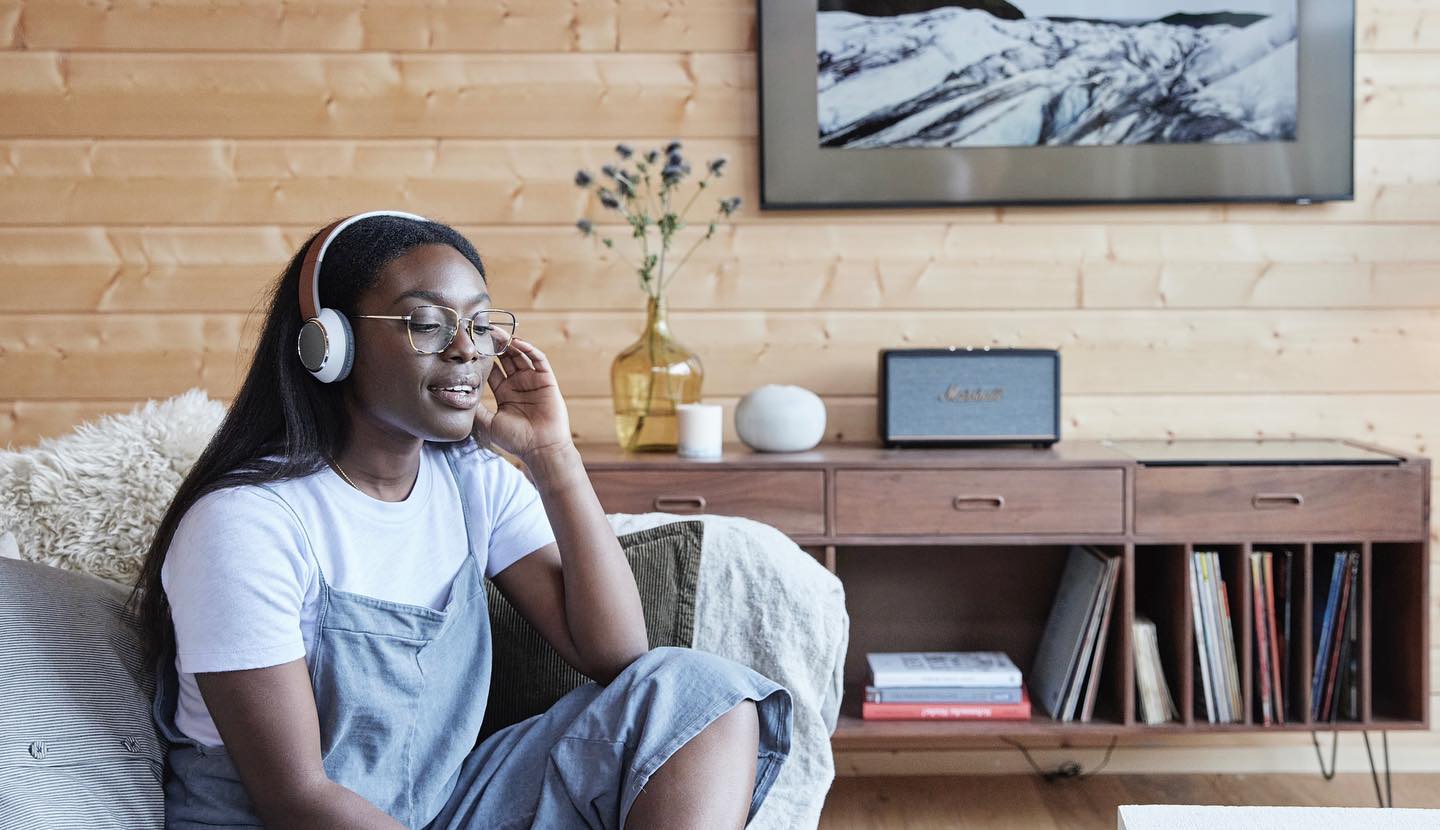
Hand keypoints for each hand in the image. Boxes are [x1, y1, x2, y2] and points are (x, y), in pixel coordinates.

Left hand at [473, 338, 572, 460]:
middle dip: (495, 345)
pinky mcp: (546, 380)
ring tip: (497, 333)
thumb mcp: (488, 423)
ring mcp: (533, 381)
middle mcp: (518, 384)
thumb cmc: (516, 440)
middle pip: (506, 358)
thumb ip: (474, 409)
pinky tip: (517, 342)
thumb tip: (456, 395)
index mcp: (505, 393)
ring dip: (510, 343)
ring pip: (521, 355)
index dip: (484, 358)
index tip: (472, 346)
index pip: (493, 370)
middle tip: (483, 331)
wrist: (540, 449)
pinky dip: (529, 349)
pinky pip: (538, 360)